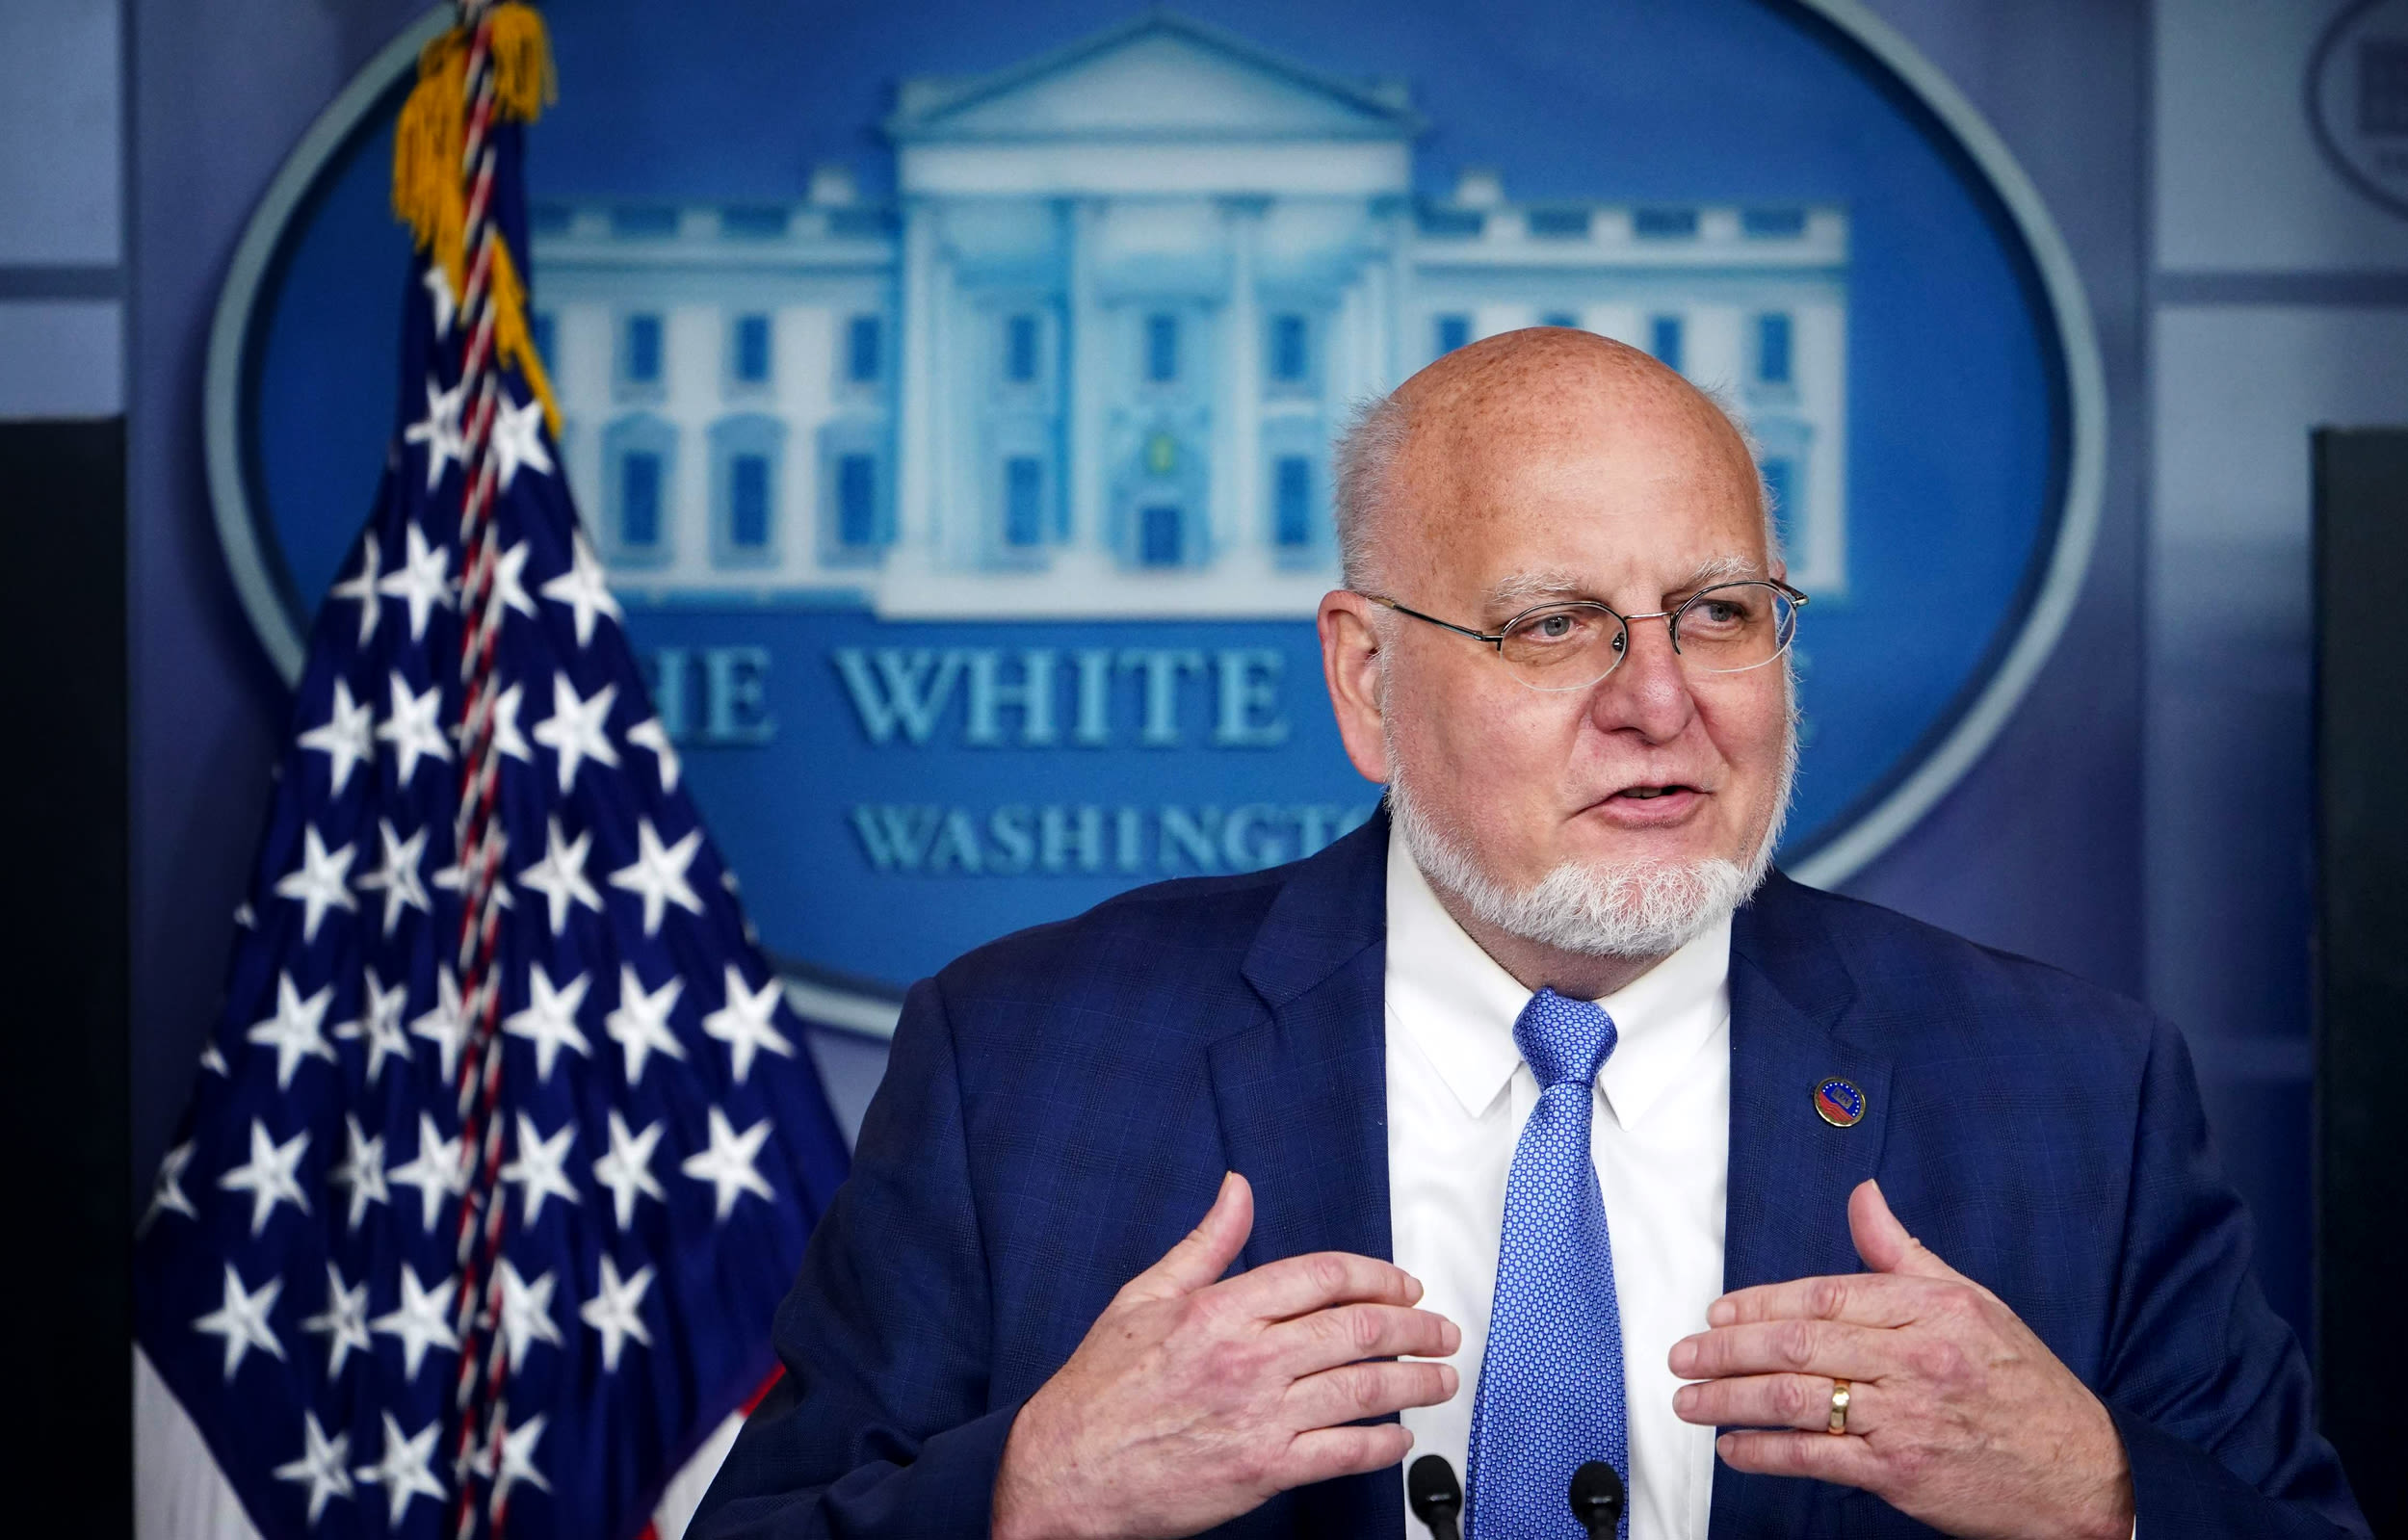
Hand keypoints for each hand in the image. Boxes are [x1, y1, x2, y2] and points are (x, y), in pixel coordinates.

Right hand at [991, 1172, 1460, 1539]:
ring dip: (1416, 1381)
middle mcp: (1249, 1359)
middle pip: (1360, 1329)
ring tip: (1441, 1377)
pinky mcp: (1264, 1471)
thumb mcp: (1144, 1297)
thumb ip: (1206, 1244)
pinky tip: (1399, 1438)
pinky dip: (1383, 1446)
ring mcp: (1261, 1417)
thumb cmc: (1099, 1390)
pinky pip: (1344, 1453)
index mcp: (1221, 1309)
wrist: (1066, 1472)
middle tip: (1441, 1330)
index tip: (1404, 1285)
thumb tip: (1237, 1190)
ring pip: (1364, 1389)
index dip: (1378, 1275)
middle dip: (1416, 1327)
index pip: (1324, 1276)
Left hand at [1667, 1179, 2132, 1539]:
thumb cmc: (2023, 1384)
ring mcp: (1905, 1417)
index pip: (1825, 1296)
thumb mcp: (1972, 1303)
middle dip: (1727, 1349)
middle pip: (1798, 1345)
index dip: (1760, 1304)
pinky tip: (1734, 1448)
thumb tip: (1863, 1196)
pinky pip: (1816, 1457)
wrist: (2081, 1471)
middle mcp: (1915, 1358)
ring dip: (1731, 1399)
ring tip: (1691, 1399)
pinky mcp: (1900, 1472)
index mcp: (1930, 1309)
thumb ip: (1904, 1253)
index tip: (1718, 1311)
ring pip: (1796, 1399)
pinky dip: (1765, 1453)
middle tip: (1683, 1354)